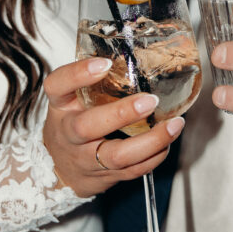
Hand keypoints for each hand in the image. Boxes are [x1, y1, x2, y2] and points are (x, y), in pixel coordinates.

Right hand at [43, 58, 183, 196]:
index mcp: (60, 106)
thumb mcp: (72, 99)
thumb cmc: (72, 124)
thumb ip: (96, 82)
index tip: (104, 63)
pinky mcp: (104, 175)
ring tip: (174, 125)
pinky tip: (167, 143)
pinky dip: (153, 157)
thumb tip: (138, 56)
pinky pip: (131, 171)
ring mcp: (85, 158)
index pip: (58, 85)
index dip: (78, 74)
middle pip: (87, 127)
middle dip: (121, 114)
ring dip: (150, 141)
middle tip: (149, 101)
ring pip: (116, 155)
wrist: (59, 170)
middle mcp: (69, 133)